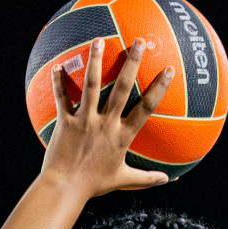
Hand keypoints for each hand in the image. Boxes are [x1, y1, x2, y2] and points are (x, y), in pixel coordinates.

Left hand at [40, 36, 175, 198]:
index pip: (146, 108)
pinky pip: (61, 97)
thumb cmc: (94, 185)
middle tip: (138, 40)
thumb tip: (168, 180)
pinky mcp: (65, 122)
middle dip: (131, 62)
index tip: (169, 69)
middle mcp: (106, 124)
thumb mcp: (123, 179)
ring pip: (92, 85)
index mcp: (122, 137)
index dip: (159, 87)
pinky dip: (59, 81)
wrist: (65, 189)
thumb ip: (147, 178)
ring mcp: (85, 121)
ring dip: (95, 61)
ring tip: (99, 40)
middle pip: (122, 88)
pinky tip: (58, 64)